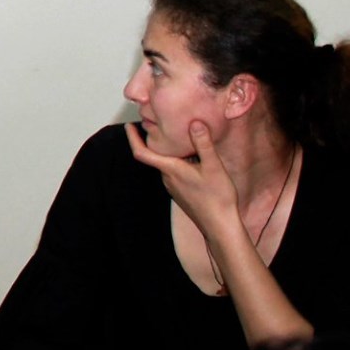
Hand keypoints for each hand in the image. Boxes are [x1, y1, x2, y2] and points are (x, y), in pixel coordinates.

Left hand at [127, 120, 240, 240]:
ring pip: (166, 165)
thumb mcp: (213, 167)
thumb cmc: (217, 197)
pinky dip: (177, 162)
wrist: (220, 227)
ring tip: (177, 137)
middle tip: (157, 124)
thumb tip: (195, 122)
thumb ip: (203, 144)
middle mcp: (167, 179)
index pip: (142, 153)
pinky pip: (174, 173)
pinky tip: (191, 158)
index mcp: (170, 169)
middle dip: (154, 141)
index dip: (132, 138)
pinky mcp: (181, 193)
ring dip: (169, 152)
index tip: (128, 125)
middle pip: (154, 156)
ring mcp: (173, 187)